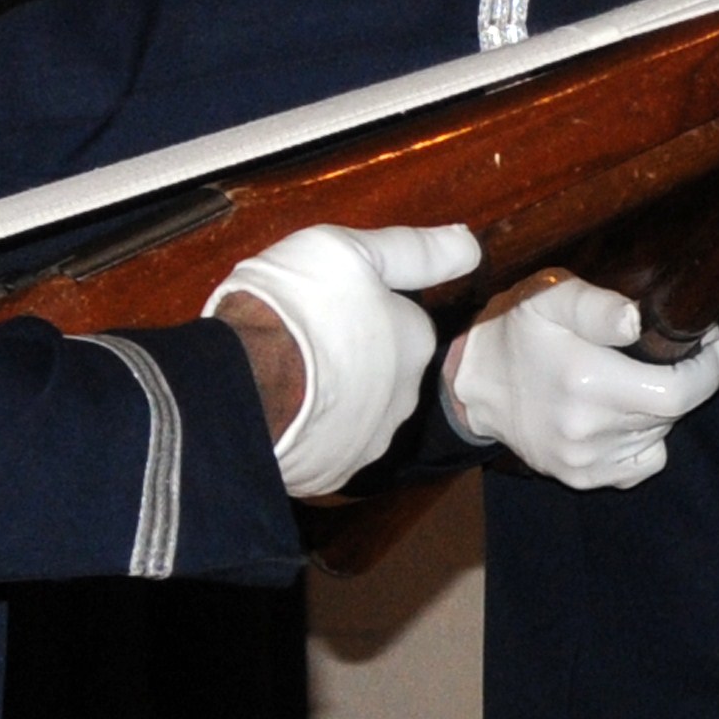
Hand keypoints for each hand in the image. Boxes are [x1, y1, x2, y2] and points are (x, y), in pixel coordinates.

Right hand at [203, 222, 479, 497]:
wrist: (247, 378)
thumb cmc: (299, 305)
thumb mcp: (354, 251)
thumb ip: (416, 251)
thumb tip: (470, 245)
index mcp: (416, 341)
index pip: (402, 324)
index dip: (362, 310)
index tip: (326, 304)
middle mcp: (405, 397)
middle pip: (379, 372)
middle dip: (349, 360)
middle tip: (300, 338)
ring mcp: (370, 440)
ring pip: (352, 415)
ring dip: (328, 400)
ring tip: (284, 376)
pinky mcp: (333, 473)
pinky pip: (322, 450)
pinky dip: (305, 435)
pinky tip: (278, 413)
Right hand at [441, 274, 718, 491]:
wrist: (474, 384)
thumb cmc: (516, 330)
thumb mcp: (548, 298)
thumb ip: (596, 307)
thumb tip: (638, 320)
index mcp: (586, 381)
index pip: (677, 392)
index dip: (710, 371)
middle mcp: (588, 429)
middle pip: (673, 412)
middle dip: (686, 380)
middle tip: (675, 353)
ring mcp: (585, 460)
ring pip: (659, 435)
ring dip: (660, 408)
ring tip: (632, 379)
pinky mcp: (583, 477)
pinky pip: (643, 463)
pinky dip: (645, 439)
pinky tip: (619, 414)